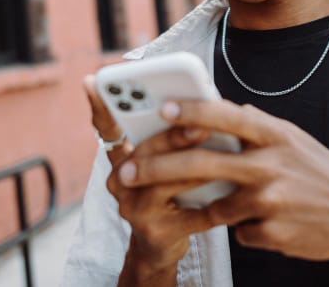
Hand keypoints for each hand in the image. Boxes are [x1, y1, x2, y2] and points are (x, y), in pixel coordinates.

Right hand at [81, 77, 216, 271]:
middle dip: (173, 137)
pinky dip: (214, 203)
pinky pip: (190, 215)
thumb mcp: (161, 163)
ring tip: (222, 155)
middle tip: (199, 125)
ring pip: (165, 183)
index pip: (106, 127)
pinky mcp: (156, 234)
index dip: (99, 104)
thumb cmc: (168, 195)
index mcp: (120, 159)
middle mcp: (119, 181)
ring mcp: (133, 210)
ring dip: (196, 167)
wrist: (159, 249)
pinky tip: (234, 194)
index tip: (93, 79)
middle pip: (144, 153)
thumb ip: (169, 136)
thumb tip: (200, 104)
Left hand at [116, 98, 328, 265]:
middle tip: (124, 174)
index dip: (190, 111)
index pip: (225, 115)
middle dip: (155, 168)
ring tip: (196, 205)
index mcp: (274, 134)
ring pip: (211, 204)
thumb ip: (254, 129)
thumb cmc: (320, 171)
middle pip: (201, 162)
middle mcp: (270, 164)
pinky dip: (239, 226)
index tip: (160, 109)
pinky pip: (235, 229)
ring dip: (198, 206)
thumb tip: (215, 112)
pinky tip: (263, 221)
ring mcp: (269, 200)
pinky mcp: (268, 232)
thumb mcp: (291, 139)